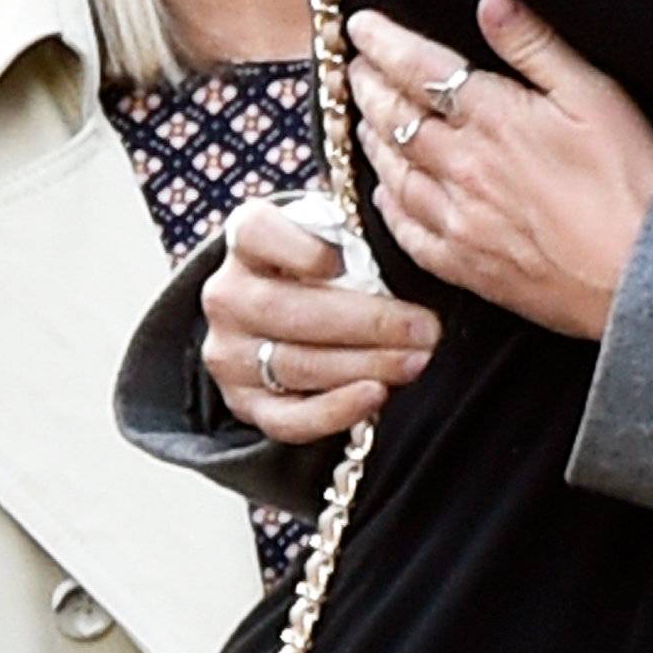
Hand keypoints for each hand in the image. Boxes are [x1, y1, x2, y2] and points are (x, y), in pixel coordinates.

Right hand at [200, 198, 441, 443]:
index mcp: (245, 239)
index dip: (299, 248)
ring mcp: (231, 354)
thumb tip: (406, 250)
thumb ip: (355, 236)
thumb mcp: (333, 233)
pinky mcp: (245, 403)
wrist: (283, 312)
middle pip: (288, 311)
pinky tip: (375, 395)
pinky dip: (335, 411)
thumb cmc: (327, 263)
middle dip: (368, 322)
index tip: (345, 260)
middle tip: (425, 328)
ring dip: (365, 365)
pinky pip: (287, 419)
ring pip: (295, 365)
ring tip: (416, 360)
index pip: (257, 233)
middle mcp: (227, 296)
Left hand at [347, 0, 652, 342]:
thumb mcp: (595, 95)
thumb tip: (492, 3)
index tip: (362, 26)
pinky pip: (408, 234)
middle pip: (395, 118)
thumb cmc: (629, 180)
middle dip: (369, 86)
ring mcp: (460, 220)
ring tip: (362, 118)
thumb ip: (537, 47)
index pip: (419, 69)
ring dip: (372, 140)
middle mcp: (463, 167)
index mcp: (493, 118)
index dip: (384, 43)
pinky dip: (387, 208)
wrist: (642, 273)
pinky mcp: (467, 265)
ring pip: (394, 173)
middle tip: (354, 66)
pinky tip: (383, 195)